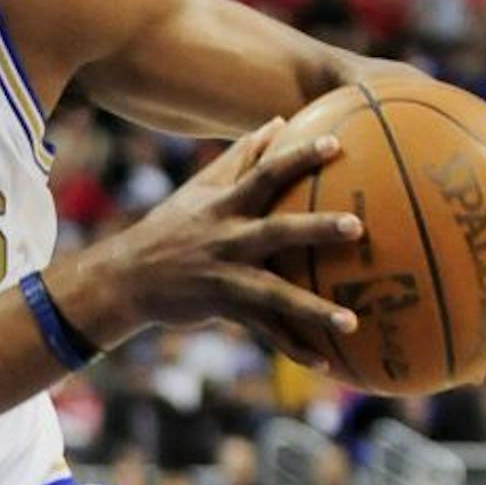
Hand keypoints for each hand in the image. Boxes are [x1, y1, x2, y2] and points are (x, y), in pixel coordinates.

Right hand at [51, 119, 362, 370]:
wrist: (127, 279)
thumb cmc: (171, 228)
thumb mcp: (199, 190)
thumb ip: (241, 157)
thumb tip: (279, 122)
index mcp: (224, 206)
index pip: (264, 175)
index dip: (297, 158)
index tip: (335, 145)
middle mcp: (226, 240)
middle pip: (276, 231)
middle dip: (316, 228)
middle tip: (358, 226)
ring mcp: (225, 277)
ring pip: (274, 294)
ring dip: (313, 309)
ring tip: (351, 321)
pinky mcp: (223, 309)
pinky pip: (264, 332)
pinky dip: (294, 348)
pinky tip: (328, 362)